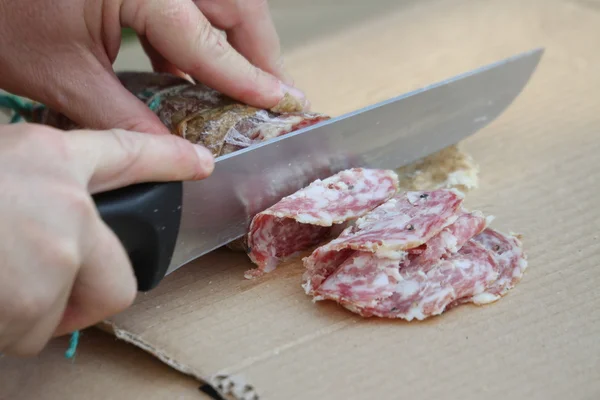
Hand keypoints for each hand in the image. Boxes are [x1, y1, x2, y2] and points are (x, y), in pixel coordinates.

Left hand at [0, 0, 304, 134]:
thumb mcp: (60, 72)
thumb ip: (124, 116)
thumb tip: (172, 152)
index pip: (210, 42)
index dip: (249, 78)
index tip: (282, 102)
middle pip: (236, 5)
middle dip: (263, 51)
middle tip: (278, 92)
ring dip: (238, 41)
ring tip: (248, 84)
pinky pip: (189, 2)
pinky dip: (201, 34)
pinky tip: (194, 69)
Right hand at [0, 122, 213, 355]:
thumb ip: (31, 193)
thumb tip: (52, 230)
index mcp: (49, 159)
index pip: (128, 154)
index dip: (168, 160)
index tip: (200, 165)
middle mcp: (67, 202)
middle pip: (119, 277)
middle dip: (85, 298)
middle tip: (44, 295)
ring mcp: (57, 249)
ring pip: (66, 311)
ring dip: (27, 313)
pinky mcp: (35, 295)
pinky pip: (29, 333)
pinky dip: (3, 328)